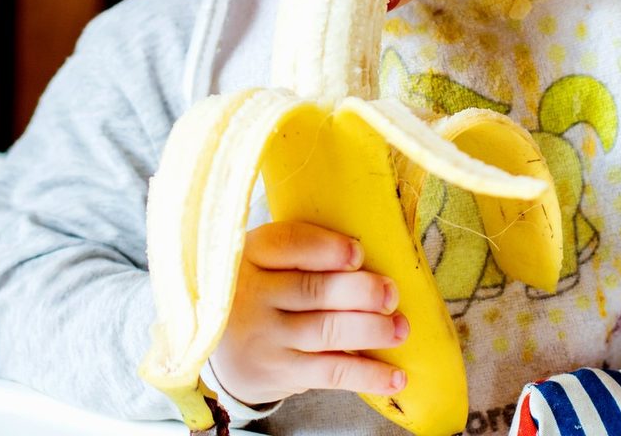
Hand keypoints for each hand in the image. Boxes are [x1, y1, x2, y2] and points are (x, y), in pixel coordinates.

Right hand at [209, 221, 408, 406]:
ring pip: (327, 331)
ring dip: (371, 330)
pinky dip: (367, 375)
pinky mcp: (281, 371)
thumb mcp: (264, 258)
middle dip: (360, 291)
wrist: (220, 343)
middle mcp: (253, 294)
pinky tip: (395, 376)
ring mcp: (266, 336)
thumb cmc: (261, 287)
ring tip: (400, 328)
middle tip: (391, 293)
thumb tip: (364, 256)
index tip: (358, 253)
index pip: (288, 245)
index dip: (326, 249)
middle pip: (313, 290)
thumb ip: (302, 249)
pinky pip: (331, 372)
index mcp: (251, 254)